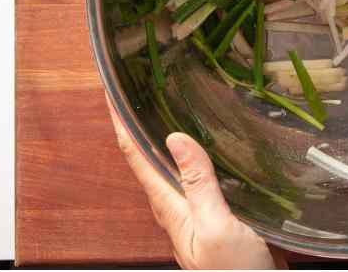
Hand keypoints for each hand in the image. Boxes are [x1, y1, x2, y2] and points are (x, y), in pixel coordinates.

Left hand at [111, 109, 273, 269]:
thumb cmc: (235, 271)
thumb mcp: (216, 226)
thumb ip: (198, 184)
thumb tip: (175, 138)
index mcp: (171, 208)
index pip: (137, 158)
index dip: (121, 126)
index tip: (111, 96)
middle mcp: (177, 209)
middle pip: (147, 161)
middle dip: (135, 128)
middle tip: (130, 94)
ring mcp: (196, 214)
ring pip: (171, 169)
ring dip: (160, 141)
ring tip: (159, 111)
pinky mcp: (217, 216)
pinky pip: (196, 178)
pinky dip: (192, 156)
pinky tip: (205, 149)